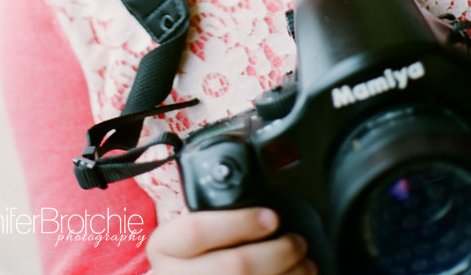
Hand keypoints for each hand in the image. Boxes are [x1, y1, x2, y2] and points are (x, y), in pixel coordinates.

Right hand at [146, 207, 316, 274]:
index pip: (197, 230)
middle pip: (233, 266)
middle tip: (297, 242)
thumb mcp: (185, 235)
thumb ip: (211, 218)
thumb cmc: (189, 258)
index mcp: (165, 247)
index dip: (240, 222)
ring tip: (306, 265)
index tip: (272, 217)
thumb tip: (261, 203)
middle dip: (277, 253)